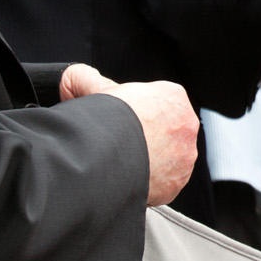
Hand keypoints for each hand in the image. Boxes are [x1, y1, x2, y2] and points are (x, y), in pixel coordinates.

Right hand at [59, 64, 199, 205]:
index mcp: (173, 96)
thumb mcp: (92, 87)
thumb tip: (73, 79)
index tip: (122, 121)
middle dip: (147, 136)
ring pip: (169, 157)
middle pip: (166, 130)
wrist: (108, 156)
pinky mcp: (178, 181)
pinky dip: (150, 181)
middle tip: (122, 142)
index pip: (157, 102)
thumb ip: (86, 78)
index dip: (136, 112)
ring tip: (125, 162)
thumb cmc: (106, 121)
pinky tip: (131, 177)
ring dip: (151, 159)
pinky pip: (166, 181)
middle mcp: (187, 124)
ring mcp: (186, 155)